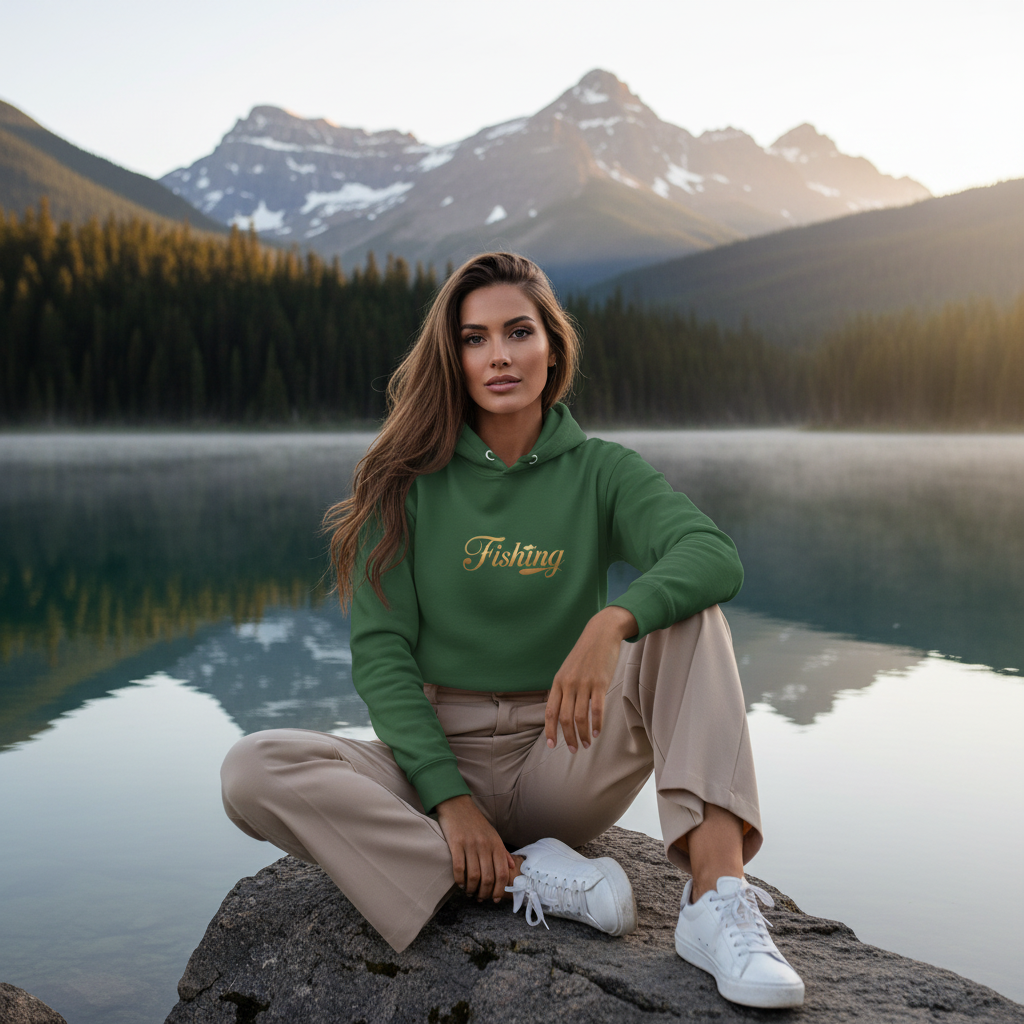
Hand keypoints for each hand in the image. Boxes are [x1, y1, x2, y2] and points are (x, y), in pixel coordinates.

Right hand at [435, 794, 515, 901]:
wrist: (457, 804)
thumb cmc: (475, 822)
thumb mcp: (493, 834)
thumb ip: (502, 851)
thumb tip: (512, 866)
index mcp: (496, 844)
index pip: (502, 873)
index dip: (499, 889)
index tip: (494, 899)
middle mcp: (485, 845)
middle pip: (488, 878)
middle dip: (484, 893)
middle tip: (479, 898)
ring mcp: (470, 844)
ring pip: (473, 876)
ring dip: (471, 889)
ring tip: (469, 893)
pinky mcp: (456, 843)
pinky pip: (459, 868)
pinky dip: (459, 880)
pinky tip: (460, 884)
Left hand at [545, 605, 637, 752]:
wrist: (600, 634)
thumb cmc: (585, 655)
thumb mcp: (567, 670)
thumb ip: (563, 689)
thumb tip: (560, 711)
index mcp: (558, 682)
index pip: (550, 711)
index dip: (550, 730)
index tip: (551, 745)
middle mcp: (568, 684)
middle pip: (565, 718)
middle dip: (568, 738)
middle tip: (574, 750)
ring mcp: (584, 683)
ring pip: (580, 717)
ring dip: (582, 734)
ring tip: (587, 744)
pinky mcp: (600, 682)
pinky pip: (597, 708)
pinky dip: (596, 724)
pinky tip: (596, 733)